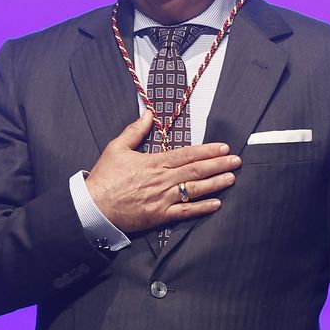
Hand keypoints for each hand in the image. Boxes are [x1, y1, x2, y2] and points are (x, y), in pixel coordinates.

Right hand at [84, 111, 240, 233]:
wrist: (93, 206)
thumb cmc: (104, 177)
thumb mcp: (117, 147)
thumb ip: (135, 130)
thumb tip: (148, 113)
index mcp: (154, 162)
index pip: (187, 154)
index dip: (208, 151)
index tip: (223, 147)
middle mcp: (162, 180)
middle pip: (196, 170)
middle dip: (219, 165)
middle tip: (237, 161)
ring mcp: (162, 199)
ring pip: (194, 189)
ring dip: (215, 184)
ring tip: (232, 178)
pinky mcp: (159, 216)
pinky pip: (185, 212)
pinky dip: (202, 208)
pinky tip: (216, 204)